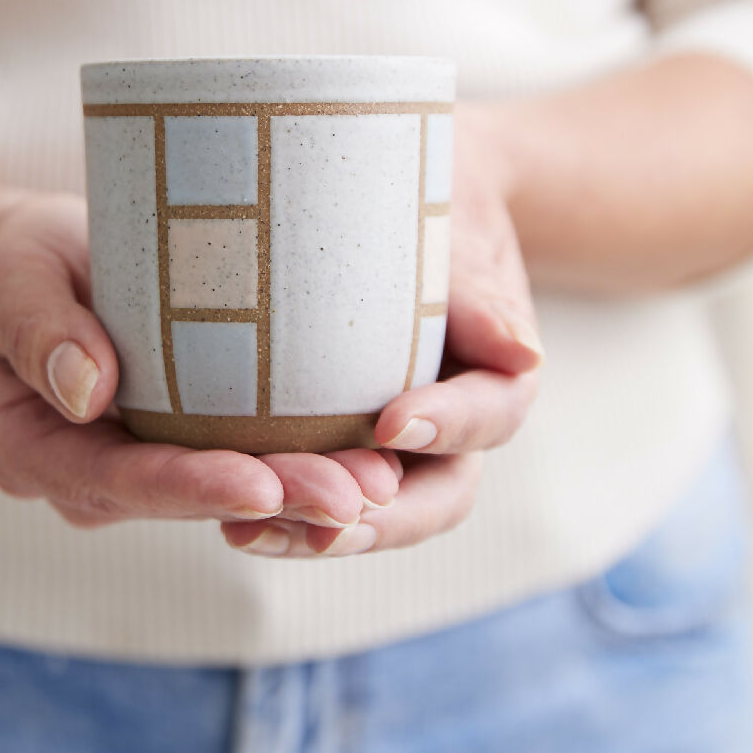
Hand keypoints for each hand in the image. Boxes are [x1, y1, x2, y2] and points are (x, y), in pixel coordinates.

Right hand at [0, 194, 402, 528]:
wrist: (49, 270)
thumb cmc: (26, 265)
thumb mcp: (15, 277)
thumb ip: (37, 329)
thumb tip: (90, 391)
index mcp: (31, 451)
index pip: (114, 479)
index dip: (188, 487)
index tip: (259, 486)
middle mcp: (90, 478)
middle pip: (184, 499)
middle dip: (274, 502)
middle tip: (356, 494)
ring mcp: (139, 469)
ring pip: (226, 494)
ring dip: (303, 493)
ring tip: (379, 483)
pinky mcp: (181, 447)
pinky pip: (242, 464)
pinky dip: (301, 464)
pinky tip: (367, 460)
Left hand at [220, 106, 543, 556]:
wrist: (403, 218)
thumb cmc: (437, 223)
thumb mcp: (460, 244)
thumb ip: (481, 298)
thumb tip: (524, 356)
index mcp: (495, 384)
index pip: (490, 417)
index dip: (449, 425)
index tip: (392, 421)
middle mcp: (449, 433)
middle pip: (435, 499)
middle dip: (380, 519)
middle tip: (322, 524)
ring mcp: (393, 450)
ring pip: (373, 513)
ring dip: (316, 532)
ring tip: (249, 534)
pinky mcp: (339, 448)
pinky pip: (319, 491)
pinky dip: (281, 510)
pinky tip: (228, 518)